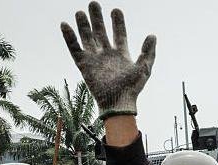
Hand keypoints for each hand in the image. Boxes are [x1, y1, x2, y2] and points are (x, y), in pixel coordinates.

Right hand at [61, 2, 155, 119]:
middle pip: (100, 32)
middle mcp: (106, 55)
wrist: (118, 102)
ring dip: (83, 25)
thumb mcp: (144, 68)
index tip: (116, 10)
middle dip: (97, 18)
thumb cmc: (132, 88)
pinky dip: (69, 38)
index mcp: (121, 54)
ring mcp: (94, 59)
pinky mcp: (84, 65)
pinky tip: (65, 25)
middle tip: (94, 3)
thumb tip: (152, 35)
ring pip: (87, 38)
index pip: (119, 34)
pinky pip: (74, 49)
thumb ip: (148, 52)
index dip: (117, 22)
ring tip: (80, 12)